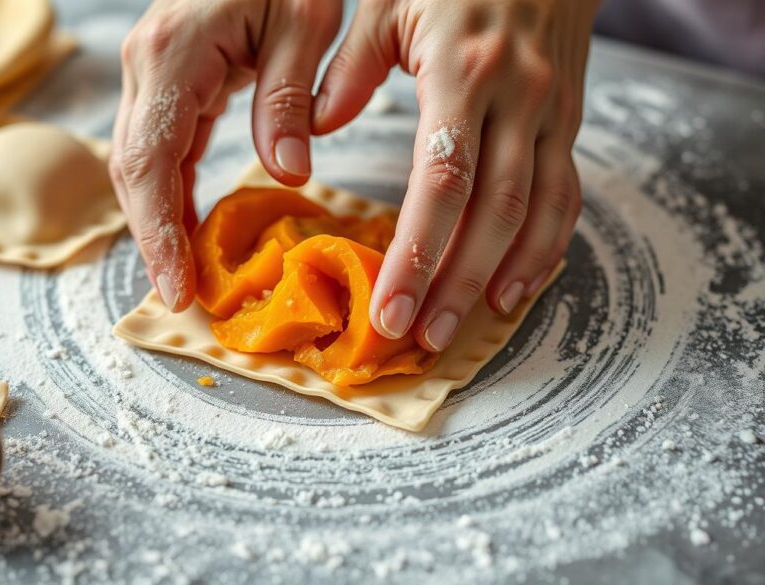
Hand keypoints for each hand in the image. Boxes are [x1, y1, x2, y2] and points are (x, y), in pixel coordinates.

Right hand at [111, 0, 341, 310]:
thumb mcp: (305, 20)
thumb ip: (290, 95)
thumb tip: (286, 174)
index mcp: (173, 54)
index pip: (150, 161)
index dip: (160, 232)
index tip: (179, 288)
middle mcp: (145, 66)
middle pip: (133, 173)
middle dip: (154, 241)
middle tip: (184, 301)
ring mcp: (149, 75)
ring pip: (140, 167)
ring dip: (159, 225)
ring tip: (190, 280)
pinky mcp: (165, 83)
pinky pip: (160, 152)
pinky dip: (172, 197)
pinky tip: (194, 233)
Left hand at [313, 0, 597, 350]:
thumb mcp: (387, 0)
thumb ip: (349, 67)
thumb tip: (317, 130)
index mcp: (463, 69)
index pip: (442, 179)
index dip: (418, 252)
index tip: (390, 306)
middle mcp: (517, 97)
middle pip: (491, 212)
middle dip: (454, 283)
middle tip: (420, 338)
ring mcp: (551, 112)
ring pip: (535, 214)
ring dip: (500, 278)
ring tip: (460, 327)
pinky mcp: (568, 120)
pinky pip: (564, 195)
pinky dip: (545, 248)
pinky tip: (516, 286)